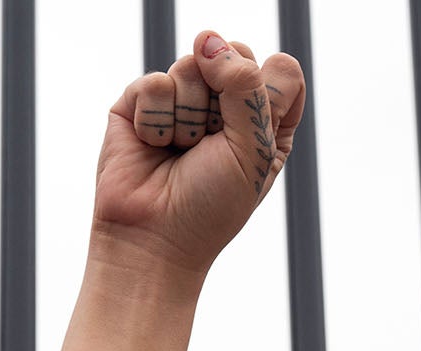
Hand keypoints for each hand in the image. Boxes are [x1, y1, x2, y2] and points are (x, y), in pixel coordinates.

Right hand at [93, 30, 306, 277]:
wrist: (153, 240)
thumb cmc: (210, 207)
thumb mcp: (252, 150)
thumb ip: (247, 87)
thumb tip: (209, 40)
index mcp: (264, 120)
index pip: (279, 68)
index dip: (266, 92)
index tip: (250, 133)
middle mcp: (224, 105)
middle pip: (235, 54)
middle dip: (223, 101)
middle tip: (211, 144)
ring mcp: (182, 99)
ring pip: (192, 65)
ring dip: (188, 118)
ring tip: (179, 151)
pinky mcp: (141, 102)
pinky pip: (155, 82)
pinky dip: (156, 121)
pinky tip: (153, 147)